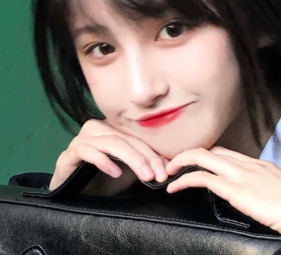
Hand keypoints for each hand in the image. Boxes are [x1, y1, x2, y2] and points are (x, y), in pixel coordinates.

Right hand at [50, 119, 167, 194]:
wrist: (73, 195)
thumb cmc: (102, 181)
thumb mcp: (128, 171)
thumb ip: (144, 163)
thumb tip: (169, 163)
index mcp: (111, 129)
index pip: (137, 138)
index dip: (153, 154)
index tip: (166, 170)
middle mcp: (97, 129)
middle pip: (126, 139)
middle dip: (146, 158)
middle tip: (159, 175)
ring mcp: (81, 139)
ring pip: (111, 142)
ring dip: (132, 159)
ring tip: (145, 175)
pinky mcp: (68, 154)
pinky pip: (87, 151)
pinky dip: (104, 161)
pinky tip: (115, 173)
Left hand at [166, 147, 280, 237]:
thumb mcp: (278, 187)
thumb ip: (262, 184)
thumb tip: (252, 192)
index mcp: (257, 163)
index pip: (225, 152)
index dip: (205, 156)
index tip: (193, 162)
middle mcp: (247, 163)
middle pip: (211, 150)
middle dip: (189, 154)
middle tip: (174, 164)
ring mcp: (241, 174)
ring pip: (203, 158)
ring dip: (181, 162)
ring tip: (168, 172)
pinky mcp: (237, 189)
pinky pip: (204, 178)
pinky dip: (185, 179)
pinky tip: (175, 187)